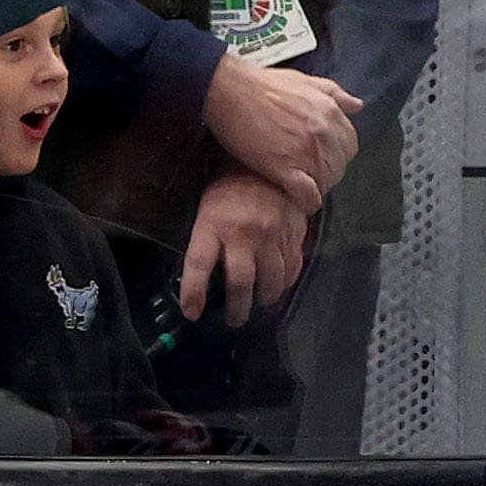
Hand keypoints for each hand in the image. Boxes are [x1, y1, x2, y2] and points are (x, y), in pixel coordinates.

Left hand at [181, 172, 312, 325]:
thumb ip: (207, 243)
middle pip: (240, 283)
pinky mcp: (293, 236)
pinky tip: (278, 286)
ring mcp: (272, 236)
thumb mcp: (208, 211)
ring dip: (264, 299)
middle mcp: (243, 234)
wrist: (269, 165)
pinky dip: (285, 284)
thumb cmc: (230, 188)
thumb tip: (202, 279)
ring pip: (270, 282)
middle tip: (235, 320)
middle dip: (237, 308)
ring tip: (258, 305)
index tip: (192, 313)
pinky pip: (292, 270)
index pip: (199, 265)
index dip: (194, 293)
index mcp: (213, 224)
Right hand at [202, 54, 360, 206]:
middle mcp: (324, 134)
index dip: (335, 154)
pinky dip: (306, 200)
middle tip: (305, 169)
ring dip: (314, 185)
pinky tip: (298, 199)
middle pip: (339, 166)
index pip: (349, 146)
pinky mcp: (286, 168)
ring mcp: (307, 152)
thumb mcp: (305, 82)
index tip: (320, 156)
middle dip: (326, 170)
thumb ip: (334, 94)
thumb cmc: (260, 85)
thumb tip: (356, 106)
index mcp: (331, 114)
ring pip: (326, 182)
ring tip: (296, 181)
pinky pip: (308, 195)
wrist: (227, 89)